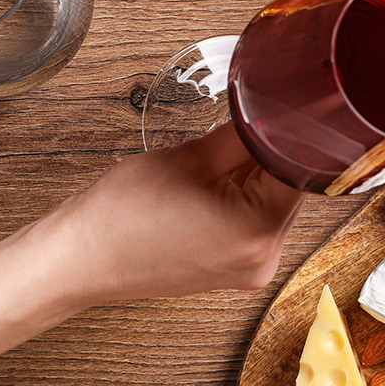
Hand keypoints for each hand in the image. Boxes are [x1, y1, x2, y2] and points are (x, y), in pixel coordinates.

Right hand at [0, 125, 303, 378]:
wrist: (82, 258)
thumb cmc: (120, 214)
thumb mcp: (190, 157)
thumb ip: (244, 134)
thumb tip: (273, 113)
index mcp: (258, 228)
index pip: (303, 170)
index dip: (296, 137)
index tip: (290, 114)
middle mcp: (265, 257)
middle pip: (293, 190)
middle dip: (272, 158)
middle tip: (239, 136)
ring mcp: (254, 269)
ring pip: (277, 207)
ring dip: (258, 180)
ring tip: (216, 168)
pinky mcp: (242, 271)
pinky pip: (260, 225)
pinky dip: (246, 202)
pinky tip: (215, 191)